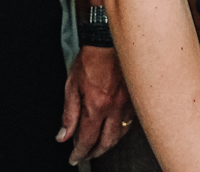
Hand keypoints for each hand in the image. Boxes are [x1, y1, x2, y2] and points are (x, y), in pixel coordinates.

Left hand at [58, 45, 133, 164]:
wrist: (110, 40)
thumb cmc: (91, 58)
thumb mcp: (71, 86)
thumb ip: (68, 114)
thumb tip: (63, 135)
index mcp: (96, 106)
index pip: (87, 139)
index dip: (79, 153)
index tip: (74, 158)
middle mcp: (114, 107)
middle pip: (107, 141)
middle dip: (96, 153)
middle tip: (87, 156)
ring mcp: (128, 102)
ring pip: (122, 132)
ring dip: (110, 143)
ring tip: (101, 145)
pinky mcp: (136, 95)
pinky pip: (131, 119)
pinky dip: (122, 128)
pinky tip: (116, 127)